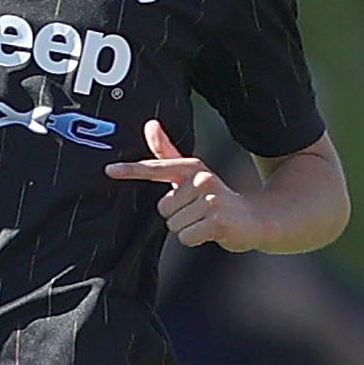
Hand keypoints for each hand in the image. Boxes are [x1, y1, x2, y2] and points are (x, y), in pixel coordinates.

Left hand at [105, 120, 264, 248]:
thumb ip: (167, 152)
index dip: (132, 170)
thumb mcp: (191, 173)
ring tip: (204, 221)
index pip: (156, 168)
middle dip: (177, 216)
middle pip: (162, 208)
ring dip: (187, 229)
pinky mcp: (217, 221)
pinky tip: (211, 231)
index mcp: (191, 167)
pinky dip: (195, 239)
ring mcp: (211, 200)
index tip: (109, 170)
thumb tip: (150, 125)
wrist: (254, 218)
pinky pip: (185, 237)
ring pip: (173, 225)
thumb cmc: (214, 197)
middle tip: (198, 212)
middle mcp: (201, 179)